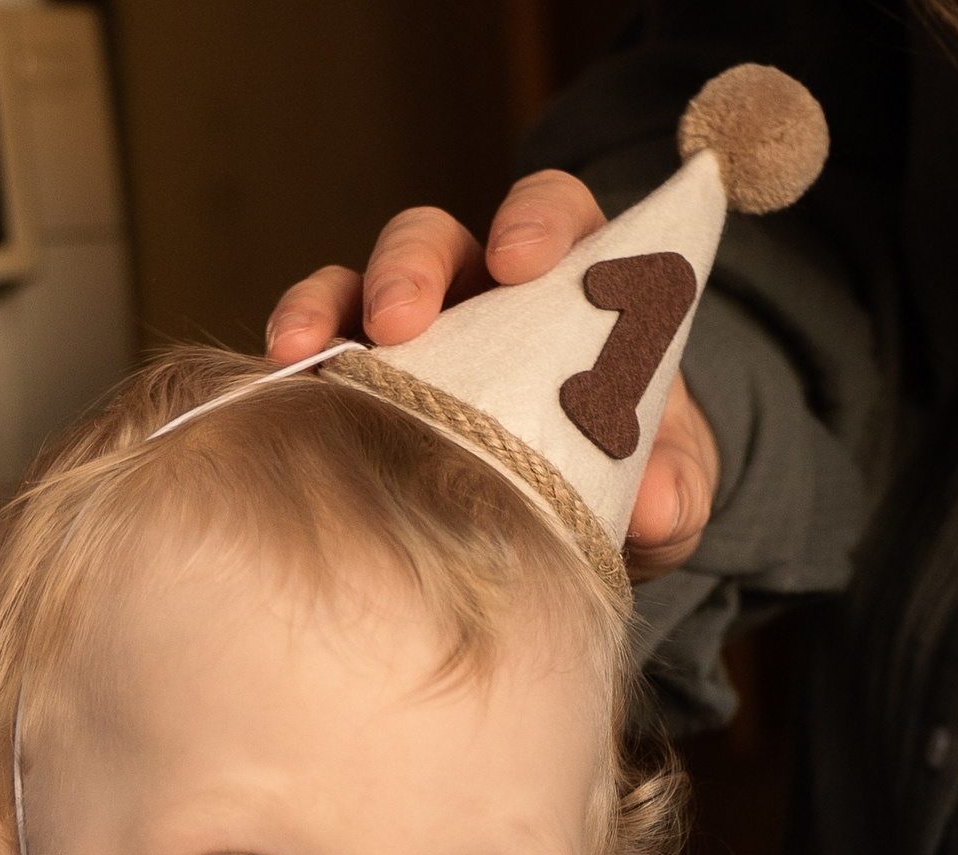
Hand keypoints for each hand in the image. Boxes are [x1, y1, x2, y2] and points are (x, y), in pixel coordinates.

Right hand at [265, 170, 719, 577]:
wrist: (586, 534)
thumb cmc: (632, 484)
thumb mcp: (669, 494)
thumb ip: (676, 492)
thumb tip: (661, 504)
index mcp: (573, 287)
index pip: (553, 216)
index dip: (535, 223)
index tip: (523, 260)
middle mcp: (485, 293)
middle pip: (441, 239)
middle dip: (414, 265)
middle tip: (402, 317)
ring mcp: (416, 333)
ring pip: (364, 283)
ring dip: (334, 305)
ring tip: (309, 351)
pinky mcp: (363, 382)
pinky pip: (320, 347)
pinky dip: (299, 353)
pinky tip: (281, 381)